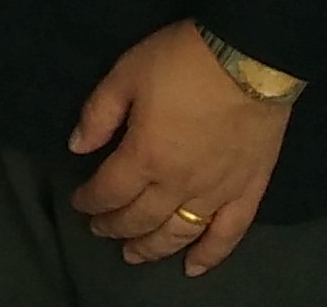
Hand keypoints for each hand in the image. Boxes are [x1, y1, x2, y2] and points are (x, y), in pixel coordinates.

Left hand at [66, 21, 294, 277]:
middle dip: (114, 226)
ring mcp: (216, 192)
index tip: (79, 203)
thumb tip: (77, 147)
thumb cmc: (183, 60)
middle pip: (140, 218)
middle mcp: (178, 184)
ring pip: (178, 233)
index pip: (109, 191)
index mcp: (144, 155)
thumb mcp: (127, 73)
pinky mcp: (248, 191)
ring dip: (152, 248)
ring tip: (133, 254)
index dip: (90, 201)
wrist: (249, 58)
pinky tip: (193, 268)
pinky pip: (228, 235)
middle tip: (100, 230)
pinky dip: (210, 256)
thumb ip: (99, 114)